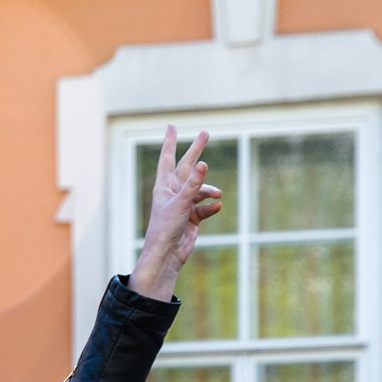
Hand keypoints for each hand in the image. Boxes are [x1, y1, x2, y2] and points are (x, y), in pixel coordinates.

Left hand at [129, 126, 224, 301]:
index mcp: (164, 186)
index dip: (170, 141)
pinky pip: (205, 207)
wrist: (167, 255)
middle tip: (205, 133)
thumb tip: (203, 164)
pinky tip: (216, 208)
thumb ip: (193, 184)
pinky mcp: (192, 218)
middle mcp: (173, 192)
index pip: (167, 158)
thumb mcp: (180, 203)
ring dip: (209, 190)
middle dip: (196, 151)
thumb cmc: (166, 228)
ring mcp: (183, 205)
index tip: (172, 126)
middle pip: (186, 166)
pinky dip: (211, 207)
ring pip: (200, 189)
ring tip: (218, 194)